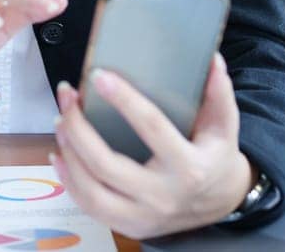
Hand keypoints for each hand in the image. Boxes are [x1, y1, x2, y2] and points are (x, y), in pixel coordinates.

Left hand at [49, 53, 255, 239]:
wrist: (221, 203)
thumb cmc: (216, 156)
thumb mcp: (224, 125)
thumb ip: (219, 92)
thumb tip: (212, 58)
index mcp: (190, 167)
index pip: (152, 128)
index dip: (124, 100)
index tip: (99, 75)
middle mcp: (164, 195)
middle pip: (107, 165)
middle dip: (78, 128)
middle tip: (67, 96)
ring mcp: (144, 216)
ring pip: (92, 191)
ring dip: (68, 154)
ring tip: (60, 120)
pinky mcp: (129, 226)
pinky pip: (89, 206)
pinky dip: (69, 180)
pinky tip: (60, 153)